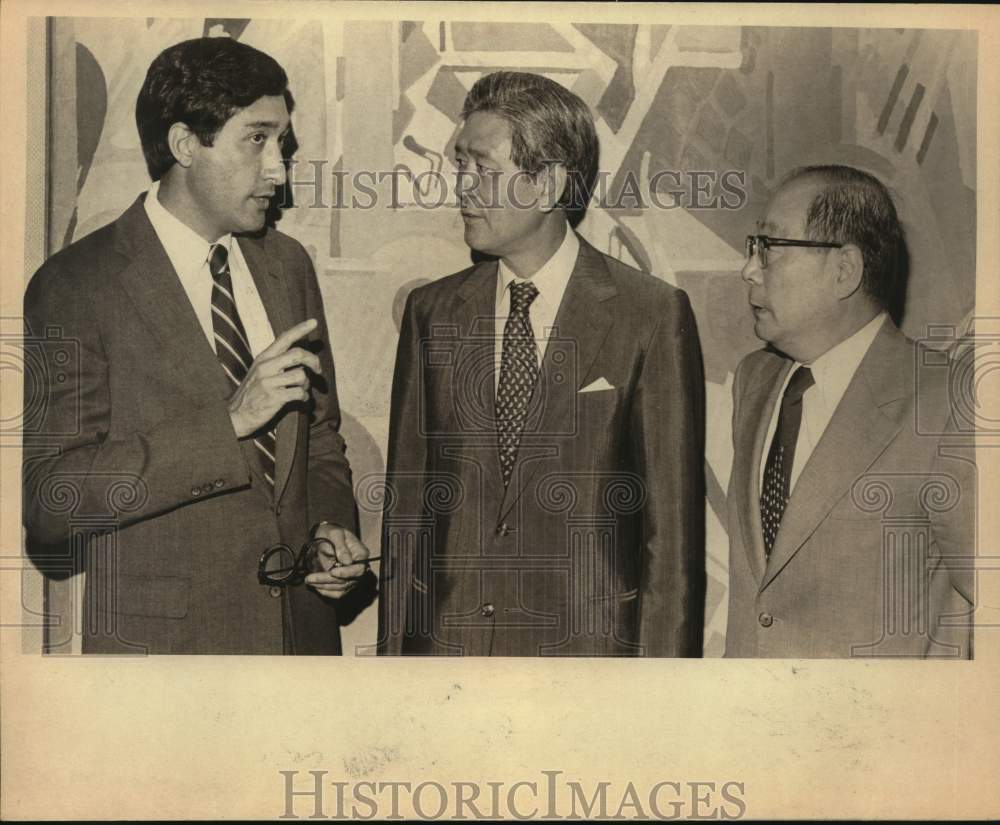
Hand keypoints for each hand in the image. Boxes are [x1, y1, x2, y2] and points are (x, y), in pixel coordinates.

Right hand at [228, 319, 321, 437]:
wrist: (236, 415)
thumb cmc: (252, 393)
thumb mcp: (260, 371)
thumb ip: (276, 362)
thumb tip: (301, 357)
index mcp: (263, 358)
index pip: (284, 338)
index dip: (300, 329)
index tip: (314, 322)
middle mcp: (266, 367)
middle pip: (298, 354)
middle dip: (314, 361)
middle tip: (318, 370)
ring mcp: (269, 382)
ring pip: (301, 376)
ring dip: (306, 384)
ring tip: (300, 390)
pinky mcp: (274, 397)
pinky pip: (299, 393)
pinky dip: (305, 398)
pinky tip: (300, 400)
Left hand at [305, 523, 370, 599]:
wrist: (327, 536)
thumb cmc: (332, 532)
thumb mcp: (336, 533)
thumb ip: (341, 546)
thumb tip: (346, 561)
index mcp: (361, 554)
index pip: (359, 569)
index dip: (346, 573)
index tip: (333, 572)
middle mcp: (359, 568)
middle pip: (348, 581)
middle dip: (328, 580)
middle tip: (311, 578)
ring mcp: (352, 577)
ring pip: (341, 588)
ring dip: (324, 586)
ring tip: (309, 581)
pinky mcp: (344, 583)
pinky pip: (337, 593)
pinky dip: (326, 591)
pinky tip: (316, 586)